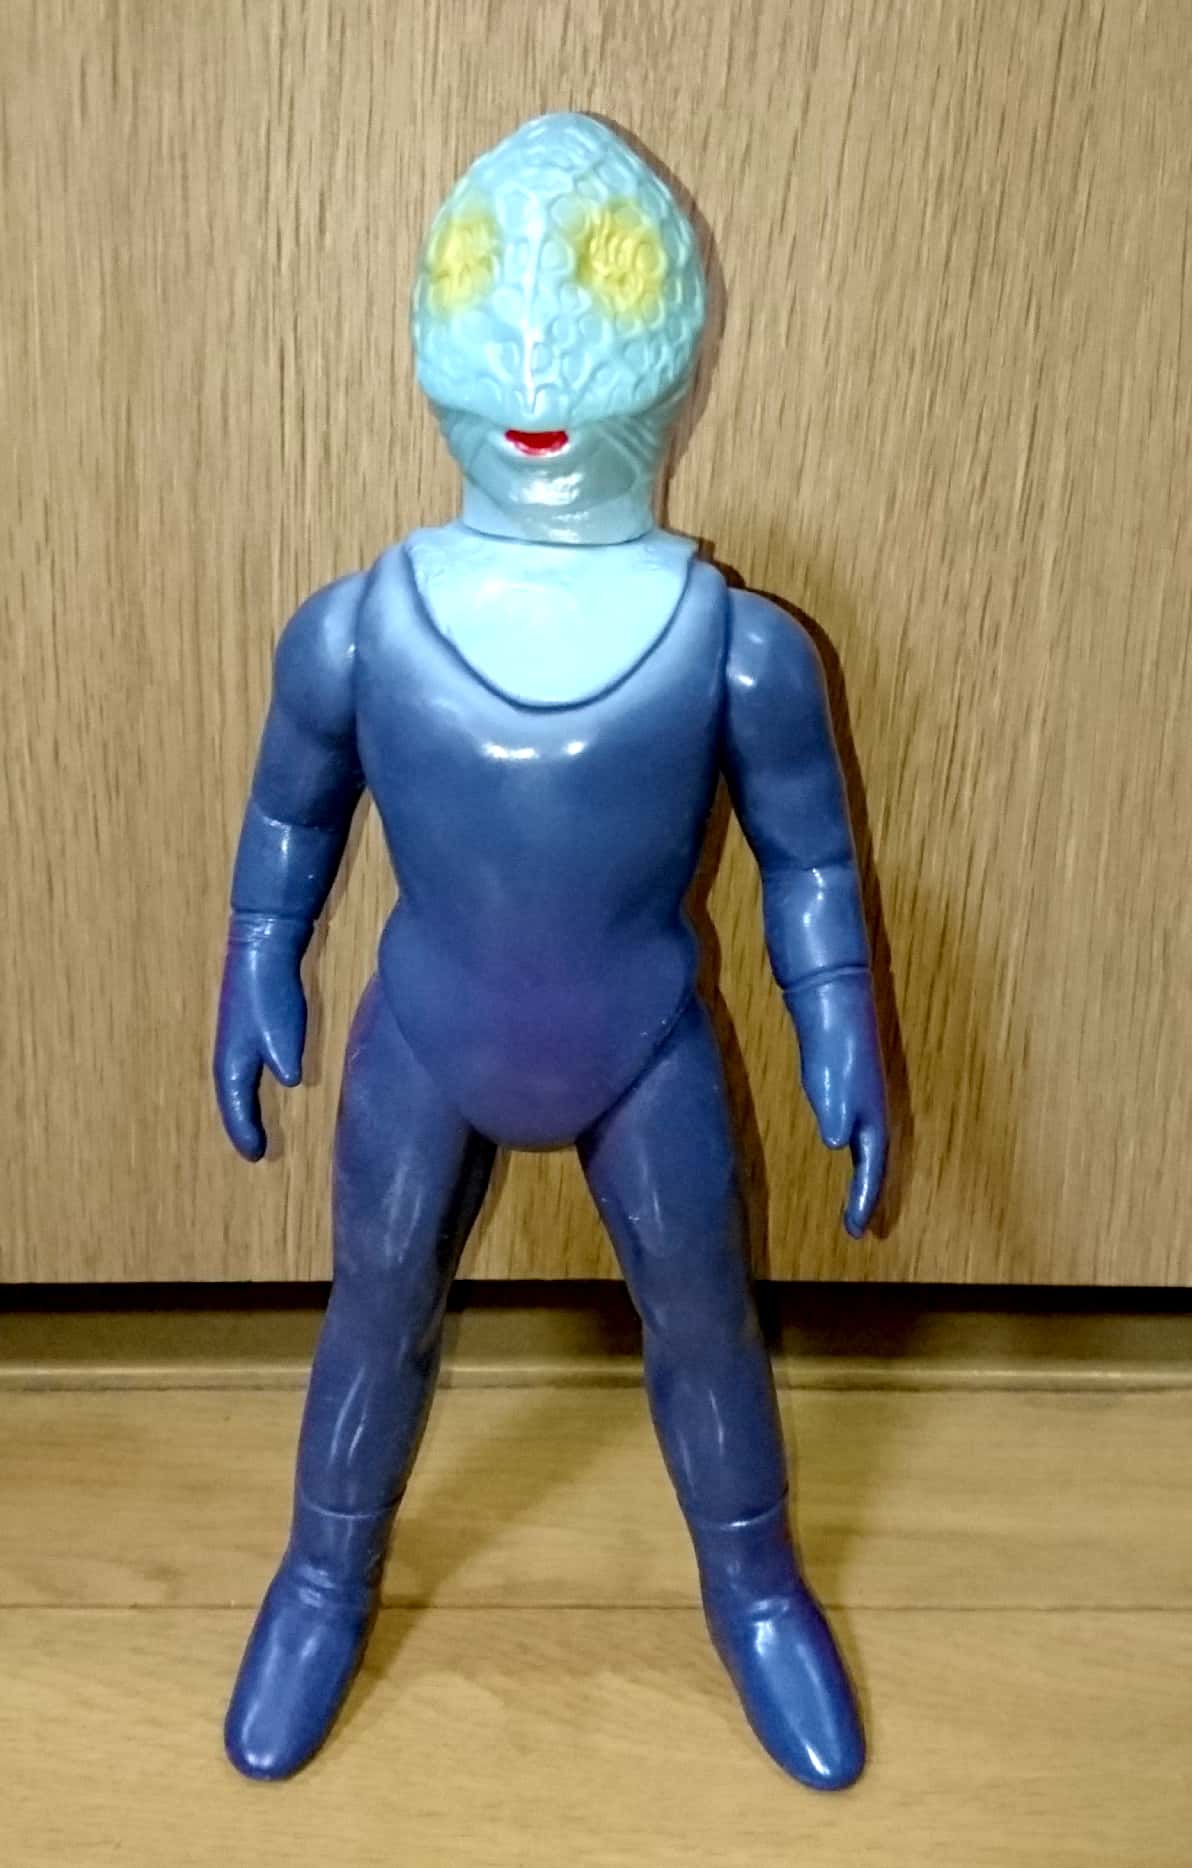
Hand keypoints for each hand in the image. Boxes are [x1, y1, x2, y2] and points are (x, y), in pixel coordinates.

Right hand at [213, 914, 309, 1159]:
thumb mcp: (281, 1027)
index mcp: (232, 1058)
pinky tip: (263, 1084)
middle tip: (254, 1149)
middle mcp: (228, 1052)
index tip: (255, 1155)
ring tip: (254, 1129)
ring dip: (243, 1107)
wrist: (263, 947)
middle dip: (240, 1124)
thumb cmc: (270, 989)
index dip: (245, 1130)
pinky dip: (249, 1087)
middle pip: (232, 1097)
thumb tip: (290, 1081)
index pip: (236, 1104)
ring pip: (236, 1083)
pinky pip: (244, 1068)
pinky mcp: (247, 1026)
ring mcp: (235, 1037)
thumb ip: (283, 1056)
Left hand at [786, 969, 887, 1236]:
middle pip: (876, 1157)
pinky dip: (849, 1144)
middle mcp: (871, 1101)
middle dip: (869, 1192)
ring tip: (852, 1200)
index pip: (873, 1161)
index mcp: (870, 1105)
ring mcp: (859, 1088)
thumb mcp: (829, 1067)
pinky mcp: (844, 1075)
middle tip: (858, 1226)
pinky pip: (853, 1123)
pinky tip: (837, 1143)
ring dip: (862, 1173)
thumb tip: (835, 1141)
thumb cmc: (831, 1026)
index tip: (858, 1229)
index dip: (867, 1196)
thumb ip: (835, 1103)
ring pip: (868, 1141)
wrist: (829, 985)